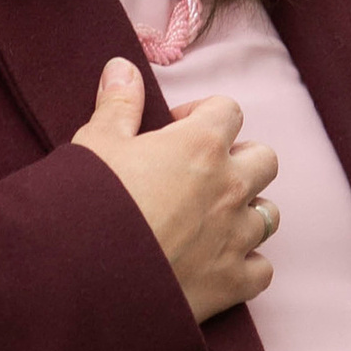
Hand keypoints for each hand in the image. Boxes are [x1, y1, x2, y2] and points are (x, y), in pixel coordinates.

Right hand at [72, 57, 278, 326]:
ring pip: (269, 214)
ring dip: (246, 211)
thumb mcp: (95, 143)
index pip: (229, 110)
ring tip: (211, 218)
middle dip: (238, 160)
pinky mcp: (230, 283)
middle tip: (199, 173)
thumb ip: (118, 103)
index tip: (173, 129)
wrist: (80, 277)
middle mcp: (229, 188)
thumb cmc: (86, 204)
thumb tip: (123, 67)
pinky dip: (246, 265)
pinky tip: (217, 264)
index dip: (203, 115)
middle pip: (263, 160)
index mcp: (200, 145)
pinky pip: (262, 269)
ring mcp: (235, 238)